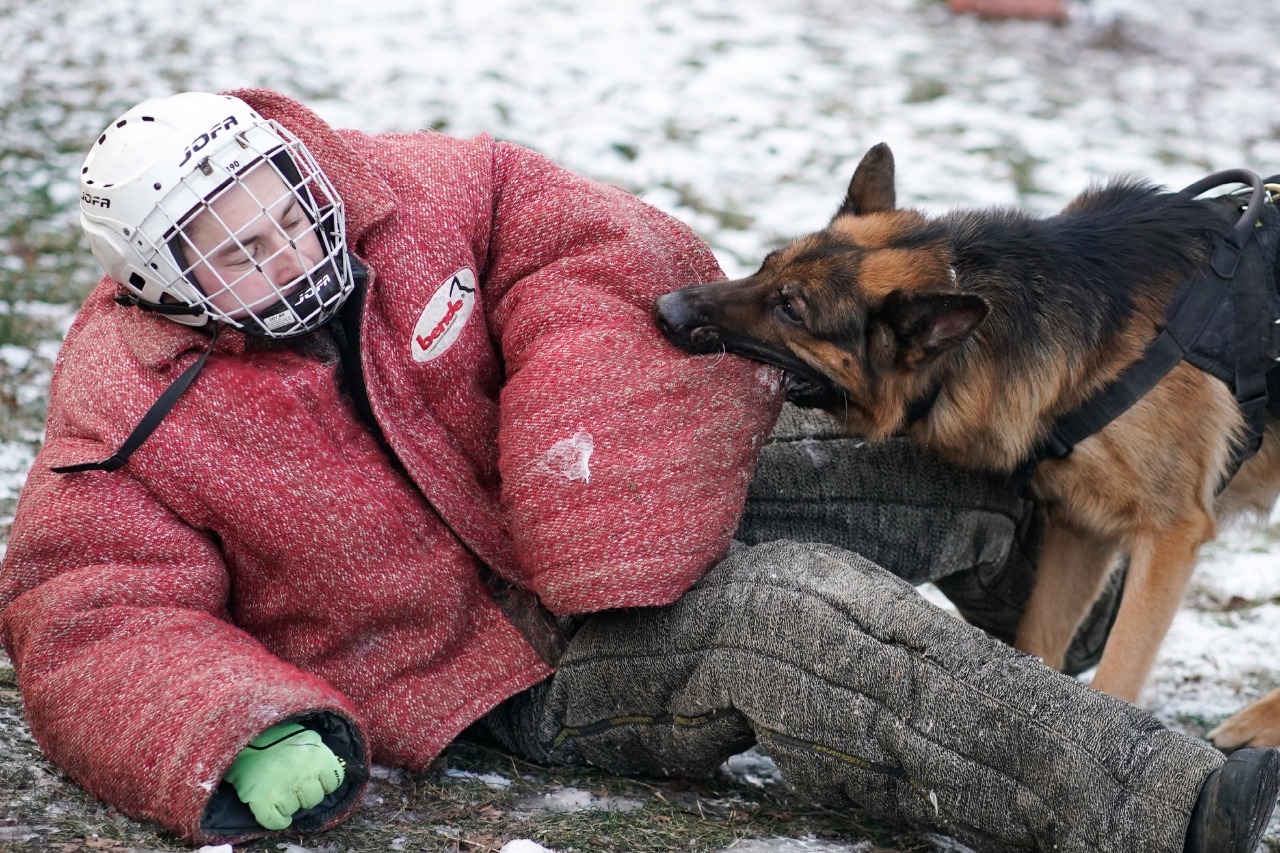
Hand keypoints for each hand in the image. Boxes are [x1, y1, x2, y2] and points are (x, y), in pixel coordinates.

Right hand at [223, 722, 344, 829]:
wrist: (245, 734)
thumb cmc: (278, 735)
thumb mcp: (309, 737)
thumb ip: (325, 754)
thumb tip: (356, 773)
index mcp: (318, 756)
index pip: (334, 781)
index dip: (323, 781)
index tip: (314, 777)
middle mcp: (305, 774)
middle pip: (314, 798)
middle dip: (306, 792)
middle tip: (294, 782)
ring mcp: (283, 788)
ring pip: (296, 810)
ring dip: (290, 803)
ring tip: (281, 789)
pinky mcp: (261, 800)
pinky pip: (275, 821)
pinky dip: (276, 819)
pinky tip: (274, 809)